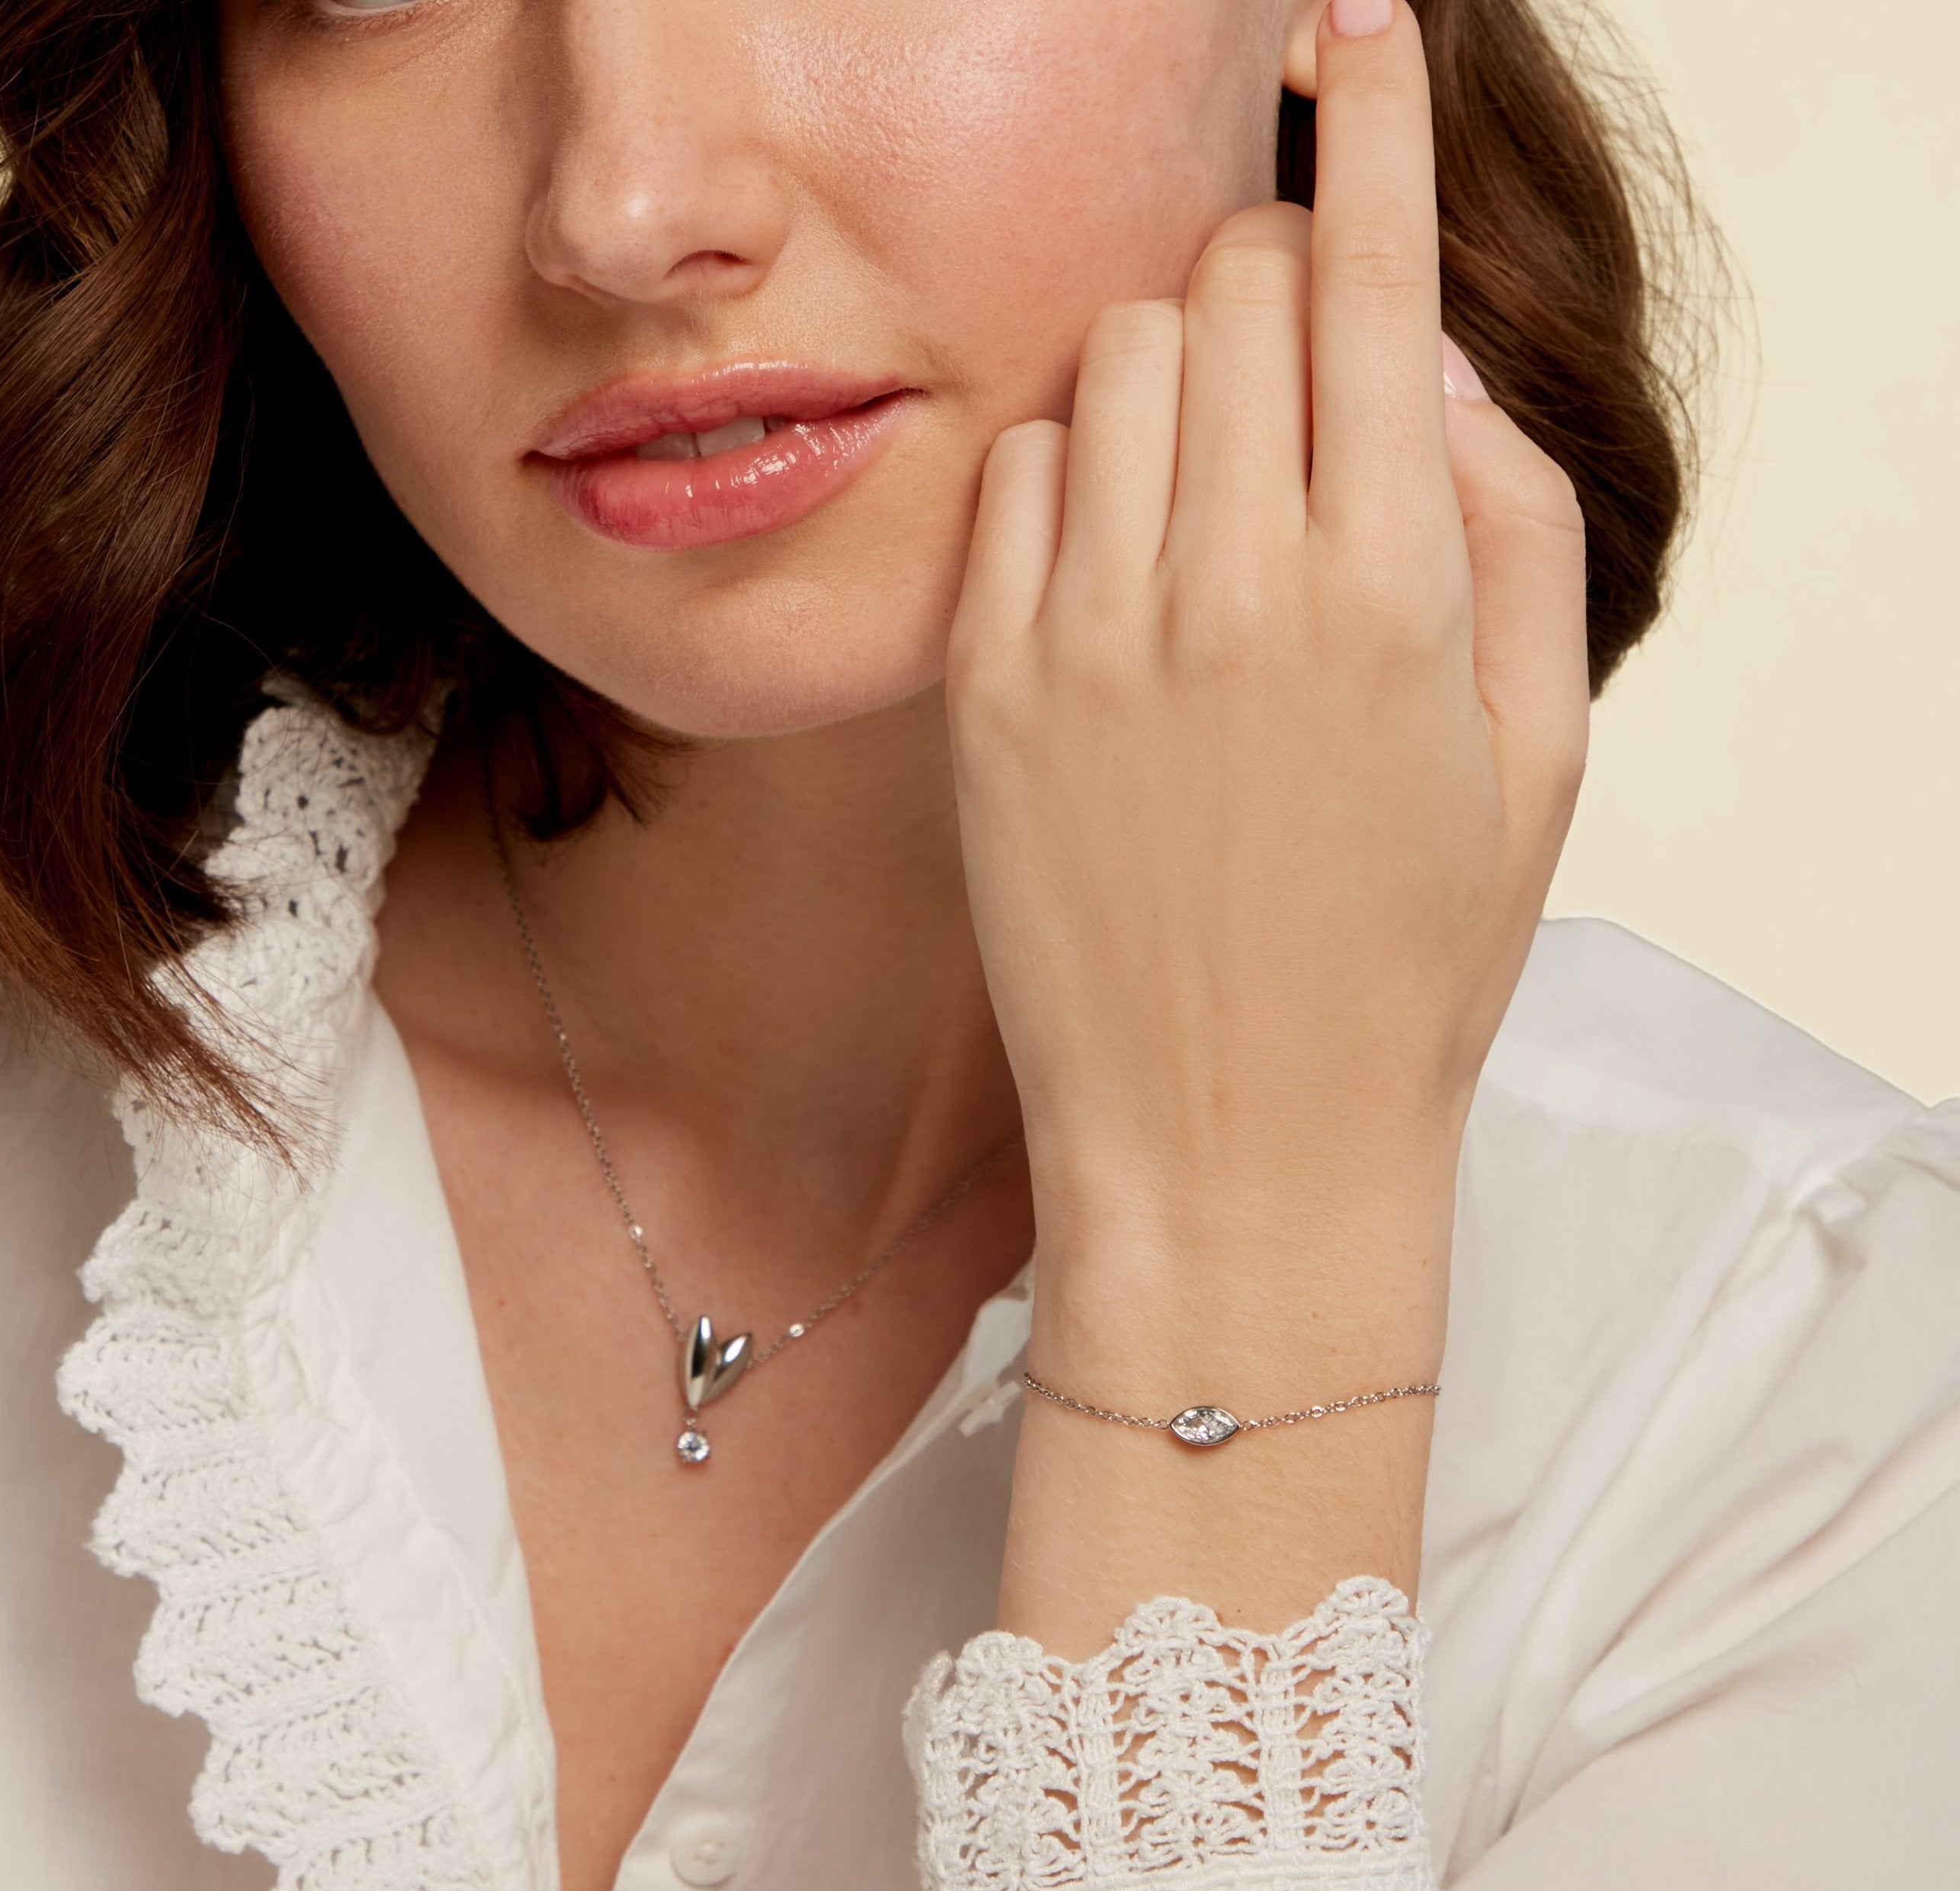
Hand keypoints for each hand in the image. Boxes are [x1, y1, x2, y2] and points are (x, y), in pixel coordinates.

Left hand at [952, 0, 1588, 1646]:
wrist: (1230, 1149)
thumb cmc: (1403, 969)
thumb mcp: (1535, 757)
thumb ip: (1511, 522)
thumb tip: (1430, 361)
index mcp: (1394, 590)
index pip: (1369, 269)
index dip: (1365, 120)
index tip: (1350, 25)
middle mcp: (1231, 586)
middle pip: (1234, 281)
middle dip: (1278, 282)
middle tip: (1301, 381)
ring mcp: (1087, 635)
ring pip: (1119, 358)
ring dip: (1176, 371)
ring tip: (1210, 496)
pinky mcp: (985, 691)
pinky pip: (1016, 475)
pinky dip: (1073, 472)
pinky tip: (1116, 565)